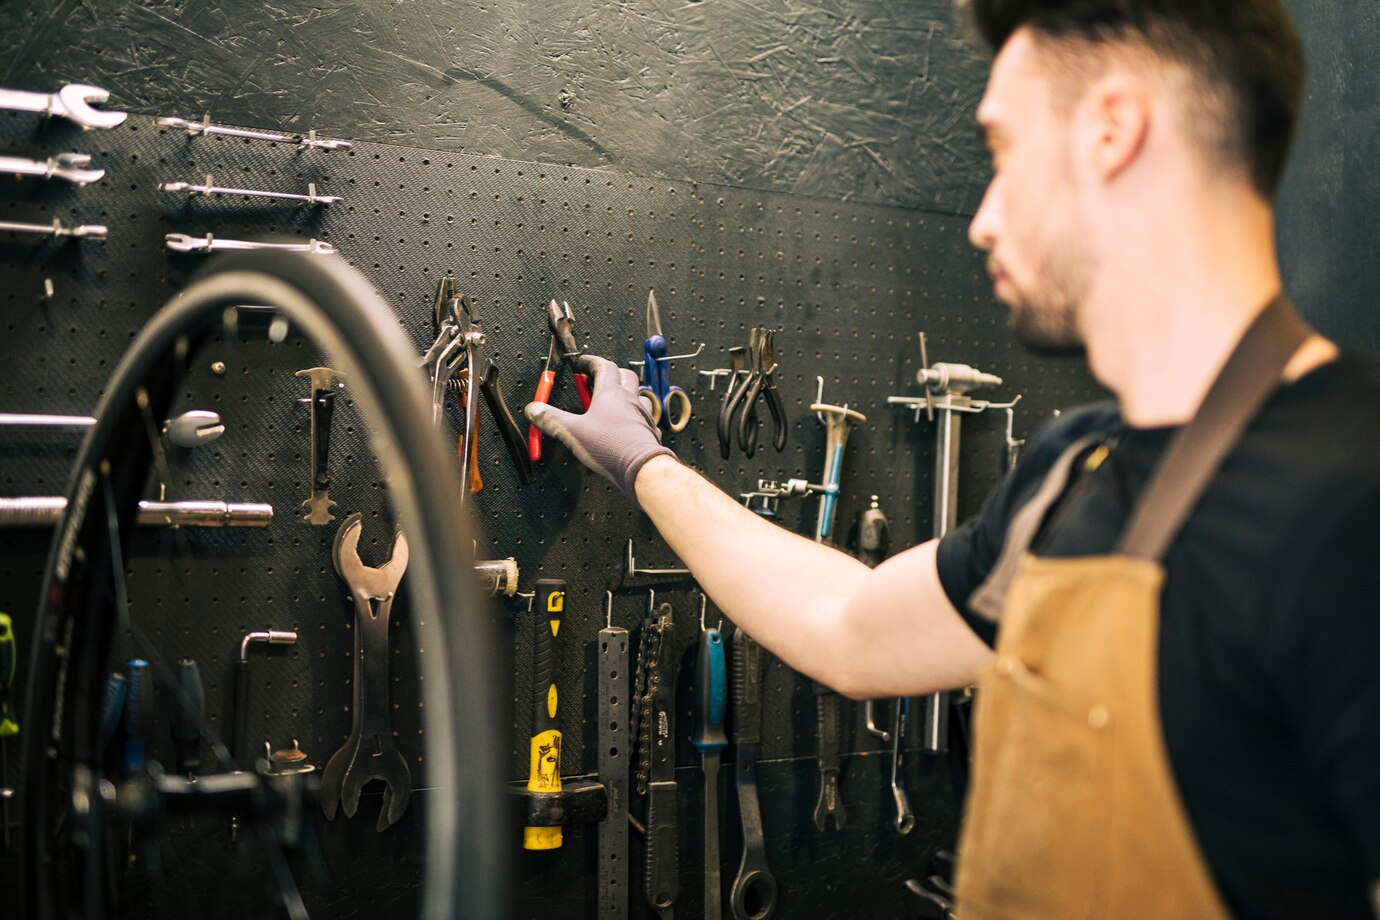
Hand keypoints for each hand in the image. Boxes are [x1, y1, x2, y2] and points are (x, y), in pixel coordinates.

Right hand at [524, 354, 674, 499]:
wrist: (642, 468)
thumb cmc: (611, 448)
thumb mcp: (572, 432)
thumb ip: (551, 419)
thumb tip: (534, 409)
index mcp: (610, 393)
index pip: (603, 366)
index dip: (590, 362)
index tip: (582, 363)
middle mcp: (629, 399)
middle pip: (625, 375)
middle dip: (610, 373)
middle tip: (595, 381)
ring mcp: (643, 415)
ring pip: (638, 394)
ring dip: (626, 393)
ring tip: (612, 402)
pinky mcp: (649, 431)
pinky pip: (645, 417)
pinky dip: (635, 415)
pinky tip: (627, 425)